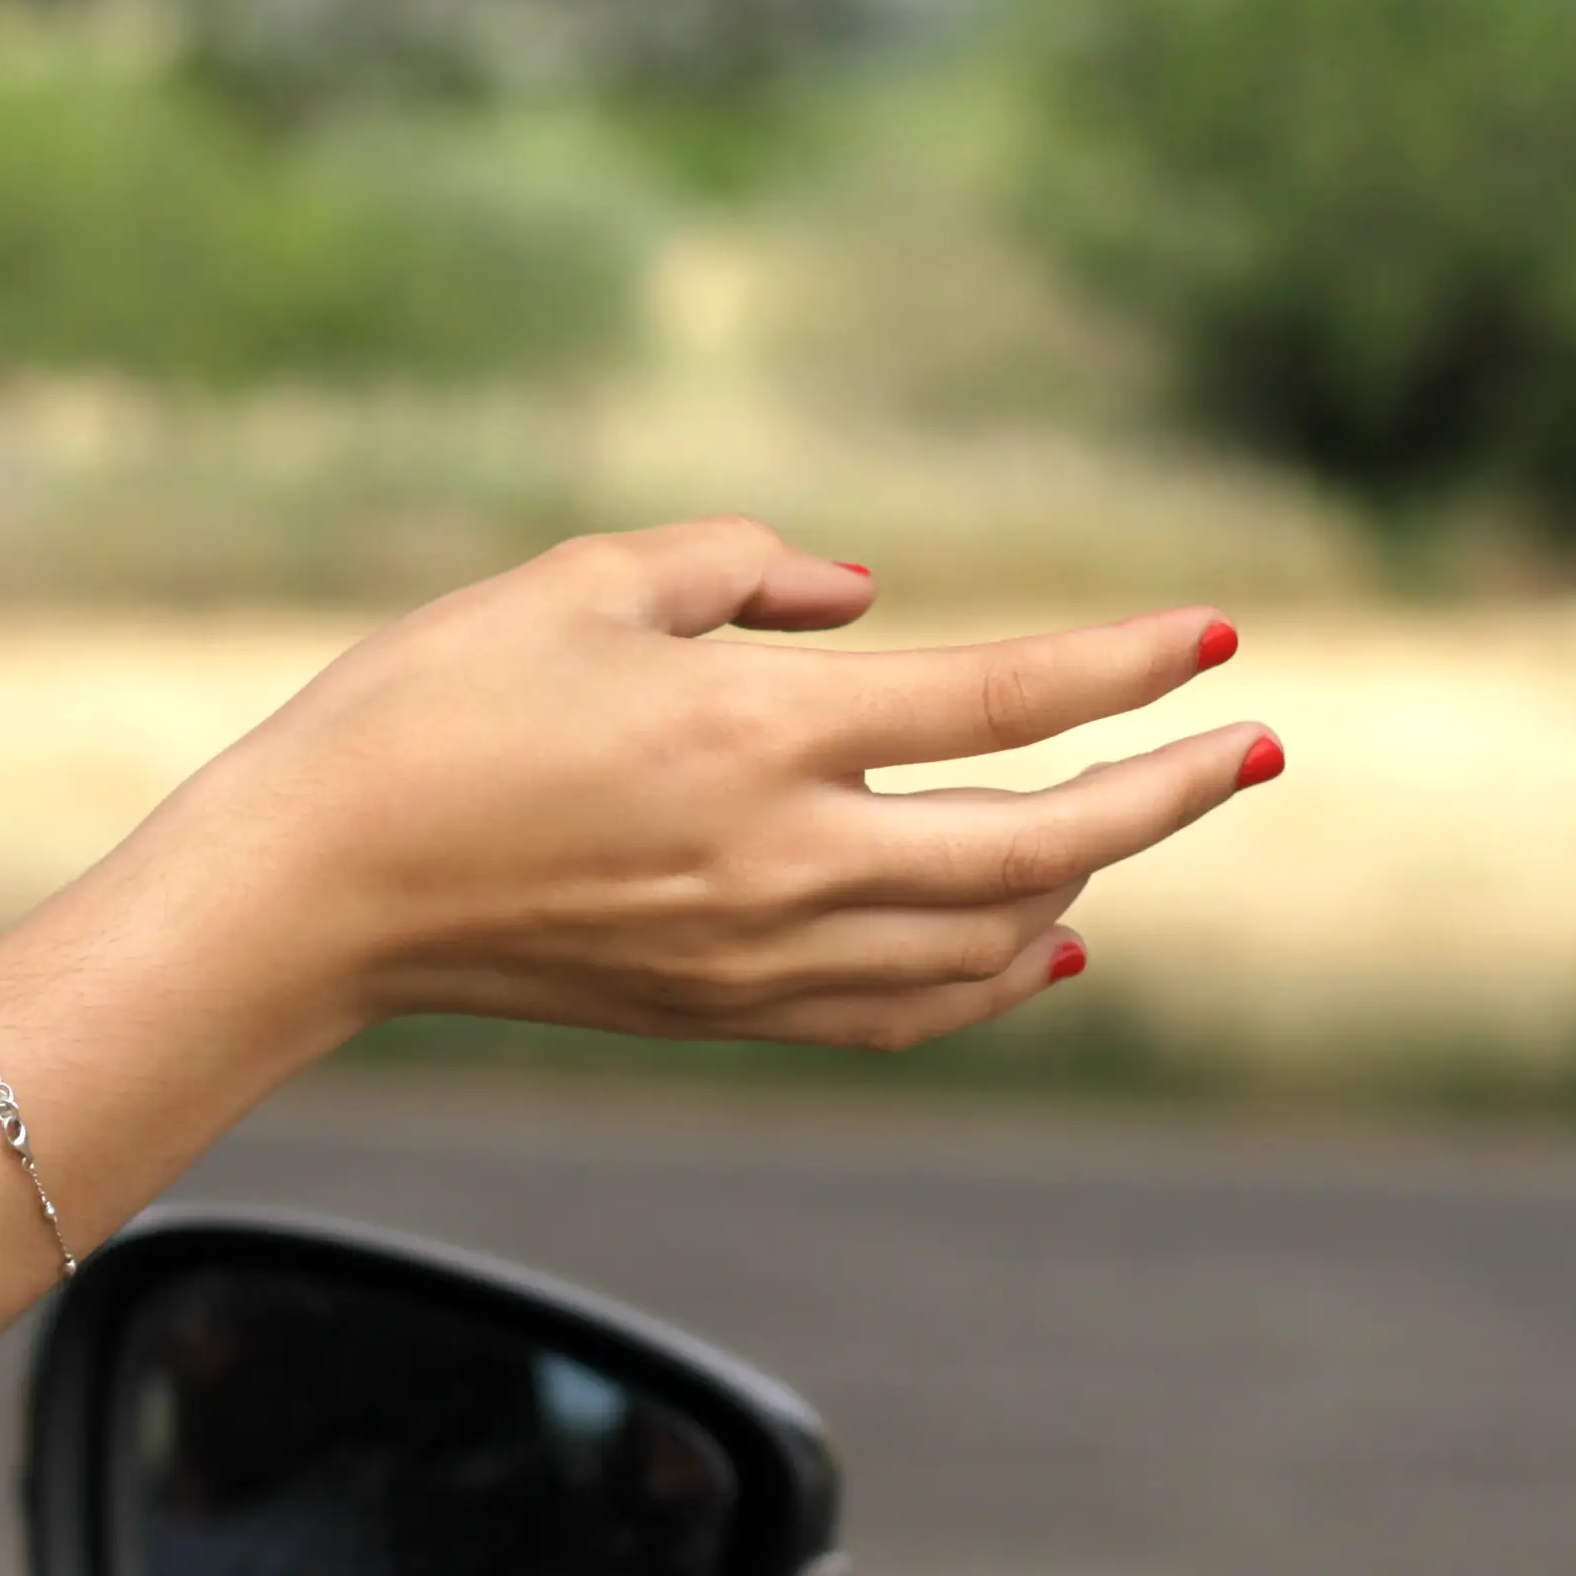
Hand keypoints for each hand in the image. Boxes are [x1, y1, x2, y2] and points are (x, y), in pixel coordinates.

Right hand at [162, 516, 1275, 1050]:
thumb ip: (741, 565)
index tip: (1223, 633)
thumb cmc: (433, 708)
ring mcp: (761, 954)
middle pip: (1041, 840)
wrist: (320, 885)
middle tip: (1255, 750)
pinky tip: (1039, 945)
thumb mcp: (583, 582)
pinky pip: (909, 1010)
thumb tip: (860, 599)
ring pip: (991, 939)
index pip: (1002, 698)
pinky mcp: (724, 1011)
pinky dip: (997, 978)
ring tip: (1131, 818)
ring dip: (1086, 877)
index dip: (1125, 664)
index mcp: (759, 733)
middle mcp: (787, 860)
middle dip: (1166, 791)